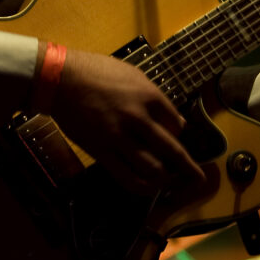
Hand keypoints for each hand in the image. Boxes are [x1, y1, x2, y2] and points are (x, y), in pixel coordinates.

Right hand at [50, 48, 205, 194]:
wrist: (61, 79)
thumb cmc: (95, 71)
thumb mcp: (132, 74)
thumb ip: (153, 96)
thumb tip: (172, 118)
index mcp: (148, 96)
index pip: (177, 124)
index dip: (179, 134)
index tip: (176, 137)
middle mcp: (138, 118)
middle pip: (172, 150)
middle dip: (188, 168)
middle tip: (198, 179)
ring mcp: (120, 137)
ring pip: (152, 168)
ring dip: (165, 179)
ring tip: (169, 182)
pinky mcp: (101, 151)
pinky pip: (127, 176)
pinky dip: (142, 187)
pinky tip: (148, 188)